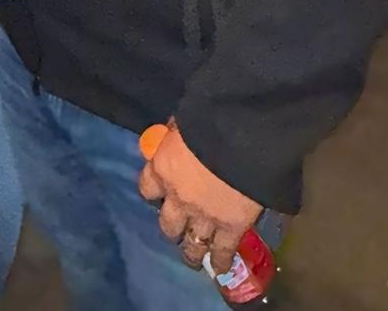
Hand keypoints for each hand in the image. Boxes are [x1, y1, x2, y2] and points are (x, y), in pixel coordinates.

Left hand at [138, 121, 260, 275]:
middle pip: (167, 223)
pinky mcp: (231, 227)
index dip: (153, 191)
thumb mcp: (181, 124)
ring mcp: (204, 216)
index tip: (158, 193)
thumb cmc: (208, 120)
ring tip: (192, 256)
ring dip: (191, 251)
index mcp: (162, 169)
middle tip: (177, 227)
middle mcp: (178, 198)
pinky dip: (220, 260)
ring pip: (192, 244)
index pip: (147, 188)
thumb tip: (172, 137)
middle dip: (172, 226)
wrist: (240, 135)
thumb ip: (174, 138)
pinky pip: (222, 250)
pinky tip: (219, 268)